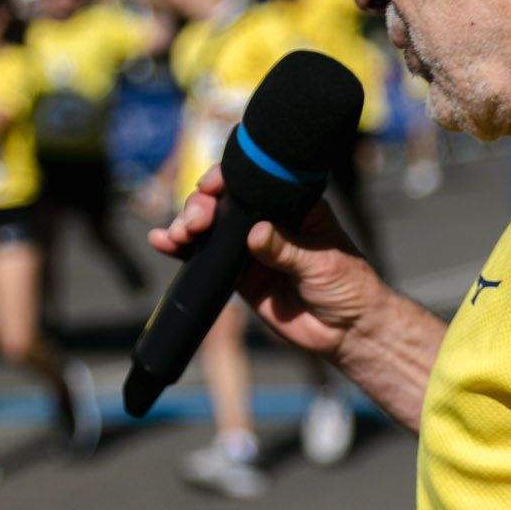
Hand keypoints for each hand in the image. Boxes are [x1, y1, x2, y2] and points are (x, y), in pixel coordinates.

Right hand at [148, 166, 381, 361]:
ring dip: (187, 224)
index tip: (210, 185)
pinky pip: (206, 258)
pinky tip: (163, 243)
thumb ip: (286, 250)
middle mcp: (269, 220)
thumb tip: (255, 233)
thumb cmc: (347, 287)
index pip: (256, 181)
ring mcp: (250, 247)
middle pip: (226, 201)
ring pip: (211, 226)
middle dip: (203, 205)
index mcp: (295, 205)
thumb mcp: (321, 264)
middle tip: (195, 221)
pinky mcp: (238, 275)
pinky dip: (183, 250)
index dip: (228, 178)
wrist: (346, 331)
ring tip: (177, 234)